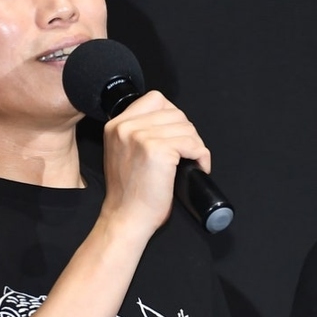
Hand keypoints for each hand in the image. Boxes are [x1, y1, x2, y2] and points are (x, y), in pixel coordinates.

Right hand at [100, 90, 210, 233]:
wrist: (126, 217)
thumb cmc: (128, 193)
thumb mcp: (123, 152)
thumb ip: (137, 133)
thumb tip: (169, 123)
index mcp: (115, 125)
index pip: (155, 99)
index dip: (172, 116)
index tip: (175, 136)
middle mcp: (125, 127)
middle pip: (174, 112)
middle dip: (187, 133)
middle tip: (186, 154)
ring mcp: (141, 137)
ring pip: (186, 127)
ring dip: (195, 145)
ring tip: (191, 162)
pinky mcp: (158, 150)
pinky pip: (192, 144)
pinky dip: (201, 156)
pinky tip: (196, 167)